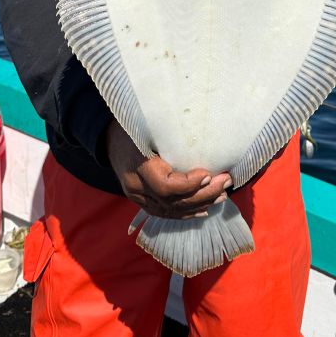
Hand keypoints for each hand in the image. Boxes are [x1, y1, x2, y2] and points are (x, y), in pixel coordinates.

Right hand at [105, 120, 231, 219]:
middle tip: (226, 181)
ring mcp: (137, 198)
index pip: (164, 186)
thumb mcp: (146, 123)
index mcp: (136, 164)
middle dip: (203, 194)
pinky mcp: (141, 202)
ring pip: (171, 210)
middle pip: (173, 201)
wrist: (109, 139)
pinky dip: (186, 213)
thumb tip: (205, 131)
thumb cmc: (132, 124)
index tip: (209, 173)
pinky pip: (165, 213)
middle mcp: (135, 187)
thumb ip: (170, 131)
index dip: (189, 184)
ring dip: (200, 204)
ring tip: (223, 194)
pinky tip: (205, 209)